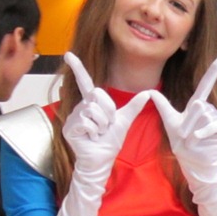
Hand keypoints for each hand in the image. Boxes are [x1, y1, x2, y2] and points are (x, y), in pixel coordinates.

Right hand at [62, 52, 152, 184]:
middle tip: (107, 126)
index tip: (68, 54)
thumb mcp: (124, 121)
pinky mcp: (69, 128)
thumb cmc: (110, 142)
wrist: (103, 161)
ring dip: (102, 124)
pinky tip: (92, 138)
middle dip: (108, 111)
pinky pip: (86, 122)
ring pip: (93, 109)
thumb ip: (134, 106)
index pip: (85, 83)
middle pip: (97, 95)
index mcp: (92, 104)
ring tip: (99, 133)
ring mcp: (73, 117)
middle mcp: (80, 107)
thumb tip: (148, 93)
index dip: (78, 68)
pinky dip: (95, 131)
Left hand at [151, 54, 216, 187]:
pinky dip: (204, 132)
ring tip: (191, 141)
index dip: (214, 70)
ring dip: (193, 131)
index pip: (205, 84)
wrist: (192, 162)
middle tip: (184, 136)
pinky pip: (214, 124)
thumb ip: (162, 105)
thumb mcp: (170, 122)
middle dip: (188, 123)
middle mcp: (209, 109)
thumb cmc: (183, 144)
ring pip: (204, 116)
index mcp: (197, 105)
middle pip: (198, 106)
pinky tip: (198, 138)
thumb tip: (149, 91)